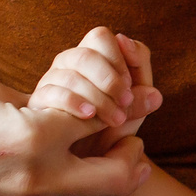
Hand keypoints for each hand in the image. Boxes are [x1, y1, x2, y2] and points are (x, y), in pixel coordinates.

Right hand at [0, 73, 153, 195]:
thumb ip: (36, 102)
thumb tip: (70, 106)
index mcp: (32, 137)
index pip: (102, 118)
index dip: (119, 103)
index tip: (125, 96)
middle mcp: (35, 182)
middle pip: (121, 175)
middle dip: (132, 152)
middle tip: (129, 137)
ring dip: (112, 182)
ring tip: (112, 160)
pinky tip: (77, 182)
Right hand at [29, 27, 163, 155]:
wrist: (89, 157)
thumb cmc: (112, 126)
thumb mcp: (133, 110)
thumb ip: (143, 96)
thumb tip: (155, 95)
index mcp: (95, 56)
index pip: (102, 37)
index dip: (119, 57)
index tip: (130, 84)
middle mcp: (71, 62)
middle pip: (86, 53)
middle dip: (109, 79)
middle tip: (126, 102)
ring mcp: (53, 78)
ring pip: (70, 73)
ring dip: (98, 96)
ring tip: (114, 119)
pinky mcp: (40, 100)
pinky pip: (53, 92)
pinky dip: (74, 102)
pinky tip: (89, 115)